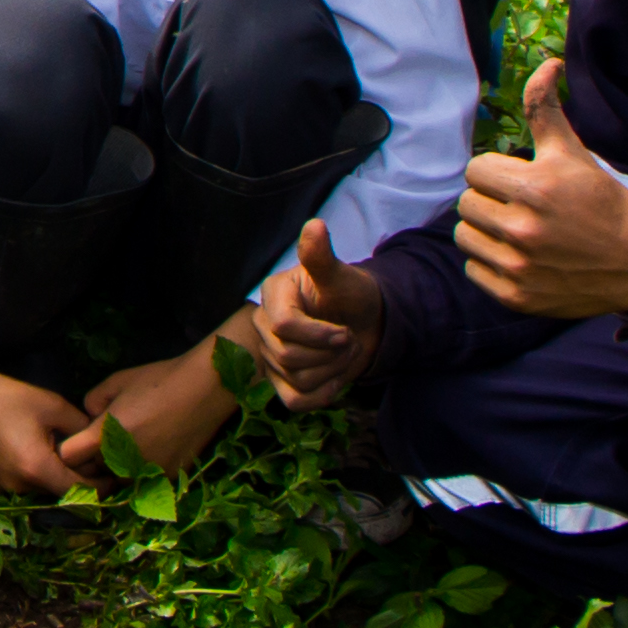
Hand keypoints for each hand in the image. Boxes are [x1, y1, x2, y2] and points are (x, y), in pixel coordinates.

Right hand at [0, 345, 103, 495]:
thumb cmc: (10, 397)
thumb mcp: (55, 407)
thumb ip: (83, 429)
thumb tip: (100, 443)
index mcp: (37, 469)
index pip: (79, 490)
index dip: (100, 486)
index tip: (114, 478)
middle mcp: (18, 486)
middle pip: (58, 492)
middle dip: (75, 479)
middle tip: (86, 460)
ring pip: (38, 490)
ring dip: (50, 477)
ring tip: (54, 453)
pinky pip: (17, 486)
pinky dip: (28, 475)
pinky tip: (27, 452)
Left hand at [75, 340, 239, 475]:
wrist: (204, 390)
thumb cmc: (158, 380)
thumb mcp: (116, 382)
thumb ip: (93, 402)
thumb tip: (91, 418)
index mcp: (103, 436)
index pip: (68, 456)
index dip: (69, 448)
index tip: (78, 440)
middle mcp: (121, 462)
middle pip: (93, 470)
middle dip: (94, 458)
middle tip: (110, 437)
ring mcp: (145, 473)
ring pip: (119, 478)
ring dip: (118, 467)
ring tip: (136, 442)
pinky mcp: (166, 478)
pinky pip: (144, 479)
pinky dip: (144, 470)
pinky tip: (156, 447)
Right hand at [237, 222, 387, 409]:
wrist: (363, 322)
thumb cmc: (350, 294)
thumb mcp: (341, 275)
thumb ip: (322, 256)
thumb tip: (314, 225)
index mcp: (273, 295)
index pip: (285, 326)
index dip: (319, 335)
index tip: (346, 331)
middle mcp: (264, 325)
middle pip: (288, 356)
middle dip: (330, 354)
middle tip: (349, 340)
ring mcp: (270, 355)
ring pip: (295, 380)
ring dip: (332, 371)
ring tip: (344, 353)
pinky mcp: (281, 382)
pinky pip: (295, 401)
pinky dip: (323, 394)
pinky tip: (336, 379)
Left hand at [456, 60, 627, 320]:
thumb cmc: (600, 200)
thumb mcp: (573, 152)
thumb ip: (547, 108)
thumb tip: (548, 63)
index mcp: (535, 188)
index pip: (476, 170)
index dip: (497, 171)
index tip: (519, 179)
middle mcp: (524, 229)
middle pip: (467, 203)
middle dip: (490, 199)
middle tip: (519, 205)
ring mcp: (519, 267)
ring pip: (466, 236)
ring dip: (485, 230)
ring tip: (516, 229)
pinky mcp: (517, 297)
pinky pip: (474, 270)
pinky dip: (490, 263)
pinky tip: (519, 256)